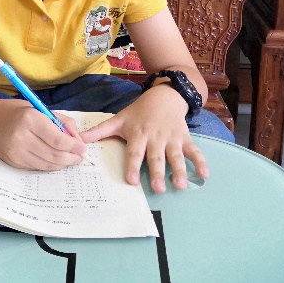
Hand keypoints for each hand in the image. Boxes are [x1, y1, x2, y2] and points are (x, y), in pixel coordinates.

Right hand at [0, 99, 87, 170]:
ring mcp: (16, 152)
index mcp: (30, 119)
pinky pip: (37, 167)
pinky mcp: (13, 161)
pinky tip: (56, 161)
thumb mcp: (39, 109)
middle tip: (80, 157)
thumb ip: (60, 122)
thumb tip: (78, 139)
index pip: (58, 140)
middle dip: (72, 158)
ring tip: (71, 159)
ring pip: (47, 164)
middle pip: (54, 155)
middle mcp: (22, 137)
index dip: (74, 147)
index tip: (82, 147)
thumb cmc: (16, 111)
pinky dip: (50, 165)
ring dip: (62, 164)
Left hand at [80, 85, 208, 191]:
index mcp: (138, 134)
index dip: (133, 166)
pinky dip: (201, 162)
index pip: (135, 153)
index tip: (132, 180)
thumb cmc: (139, 111)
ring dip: (179, 170)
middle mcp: (155, 138)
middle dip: (158, 173)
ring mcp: (172, 138)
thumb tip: (79, 140)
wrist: (164, 95)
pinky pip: (194, 151)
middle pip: (156, 158)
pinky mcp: (184, 138)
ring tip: (180, 185)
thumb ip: (100, 131)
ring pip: (176, 156)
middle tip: (159, 189)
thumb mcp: (119, 119)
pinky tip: (204, 175)